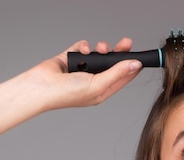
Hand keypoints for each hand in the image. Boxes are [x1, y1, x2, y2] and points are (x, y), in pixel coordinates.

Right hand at [21, 38, 142, 111]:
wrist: (41, 86)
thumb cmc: (66, 93)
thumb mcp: (98, 84)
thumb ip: (117, 73)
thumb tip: (135, 65)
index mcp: (102, 90)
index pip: (122, 78)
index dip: (133, 67)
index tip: (142, 57)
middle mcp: (93, 80)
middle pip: (112, 63)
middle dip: (119, 52)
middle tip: (126, 42)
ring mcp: (82, 69)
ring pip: (98, 53)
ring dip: (100, 48)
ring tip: (99, 49)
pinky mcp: (71, 58)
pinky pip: (83, 47)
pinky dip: (83, 46)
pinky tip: (81, 51)